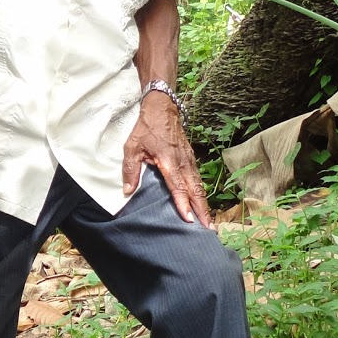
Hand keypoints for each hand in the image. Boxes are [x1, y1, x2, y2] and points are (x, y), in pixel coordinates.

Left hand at [122, 93, 212, 227]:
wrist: (162, 108)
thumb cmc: (146, 129)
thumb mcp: (132, 147)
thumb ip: (130, 170)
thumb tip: (128, 191)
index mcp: (168, 161)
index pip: (177, 186)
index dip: (182, 203)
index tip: (188, 219)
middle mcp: (183, 162)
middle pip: (195, 190)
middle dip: (202, 210)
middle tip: (208, 229)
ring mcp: (189, 160)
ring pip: (199, 186)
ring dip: (204, 204)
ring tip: (209, 222)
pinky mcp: (191, 159)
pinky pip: (198, 179)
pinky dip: (202, 193)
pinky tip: (203, 204)